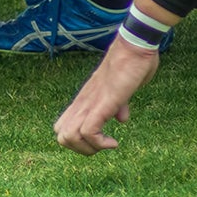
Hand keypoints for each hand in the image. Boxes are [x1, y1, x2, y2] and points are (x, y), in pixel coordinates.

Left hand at [54, 39, 159, 154]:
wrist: (134, 47)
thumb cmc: (131, 64)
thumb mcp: (123, 91)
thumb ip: (118, 105)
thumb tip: (121, 118)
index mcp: (85, 100)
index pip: (63, 126)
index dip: (79, 140)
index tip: (101, 139)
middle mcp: (82, 102)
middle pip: (61, 135)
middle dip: (81, 149)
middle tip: (103, 145)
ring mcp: (90, 102)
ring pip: (68, 137)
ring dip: (89, 149)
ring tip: (108, 144)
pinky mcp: (103, 102)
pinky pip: (88, 131)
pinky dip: (100, 144)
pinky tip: (114, 143)